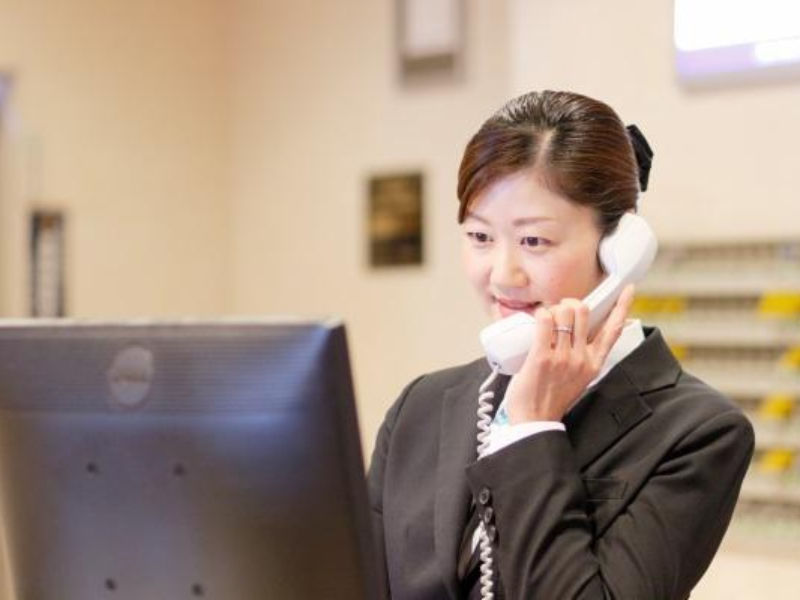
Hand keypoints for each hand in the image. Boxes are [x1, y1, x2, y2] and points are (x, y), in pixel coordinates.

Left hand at [505, 284, 635, 423]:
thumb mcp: (578, 377)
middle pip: (583, 311)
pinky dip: (540, 314)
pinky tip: (537, 319)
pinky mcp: (542, 357)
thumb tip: (575, 333)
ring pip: (563, 312)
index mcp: (594, 363)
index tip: (628, 289)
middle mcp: (582, 358)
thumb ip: (582, 357)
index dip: (622, 306)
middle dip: (568, 303)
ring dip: (551, 309)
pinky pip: (544, 321)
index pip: (613, 329)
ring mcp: (563, 357)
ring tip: (543, 321)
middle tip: (557, 311)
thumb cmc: (551, 399)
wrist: (535, 422)